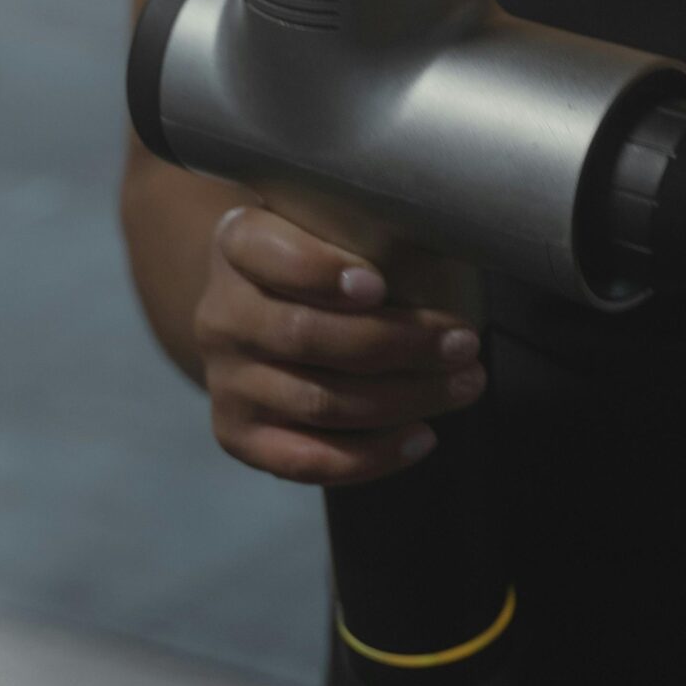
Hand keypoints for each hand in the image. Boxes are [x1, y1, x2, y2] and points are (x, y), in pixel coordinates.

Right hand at [193, 203, 487, 485]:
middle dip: (398, 343)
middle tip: (464, 341)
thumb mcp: (325, 224)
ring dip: (405, 398)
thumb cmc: (318, 259)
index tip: (380, 285)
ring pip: (319, 402)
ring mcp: (227, 381)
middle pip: (306, 336)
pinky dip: (372, 456)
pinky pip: (306, 461)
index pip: (270, 255)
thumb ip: (364, 226)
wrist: (256, 311)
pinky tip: (423, 437)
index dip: (321, 273)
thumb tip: (448, 235)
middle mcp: (221, 315)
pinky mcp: (238, 435)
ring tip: (464, 384)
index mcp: (238, 245)